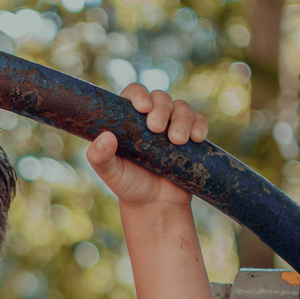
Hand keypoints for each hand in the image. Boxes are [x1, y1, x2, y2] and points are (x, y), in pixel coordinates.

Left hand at [85, 83, 207, 209]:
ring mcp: (172, 126)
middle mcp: (150, 118)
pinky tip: (196, 138)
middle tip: (157, 129)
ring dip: (182, 119)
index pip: (133, 93)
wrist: (155, 205)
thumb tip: (105, 137)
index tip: (142, 107)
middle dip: (161, 108)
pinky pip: (199, 120)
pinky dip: (200, 125)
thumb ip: (99, 157)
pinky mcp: (190, 137)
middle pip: (160, 97)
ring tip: (177, 141)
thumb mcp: (110, 173)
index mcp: (128, 119)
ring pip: (181, 107)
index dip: (139, 94)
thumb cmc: (129, 185)